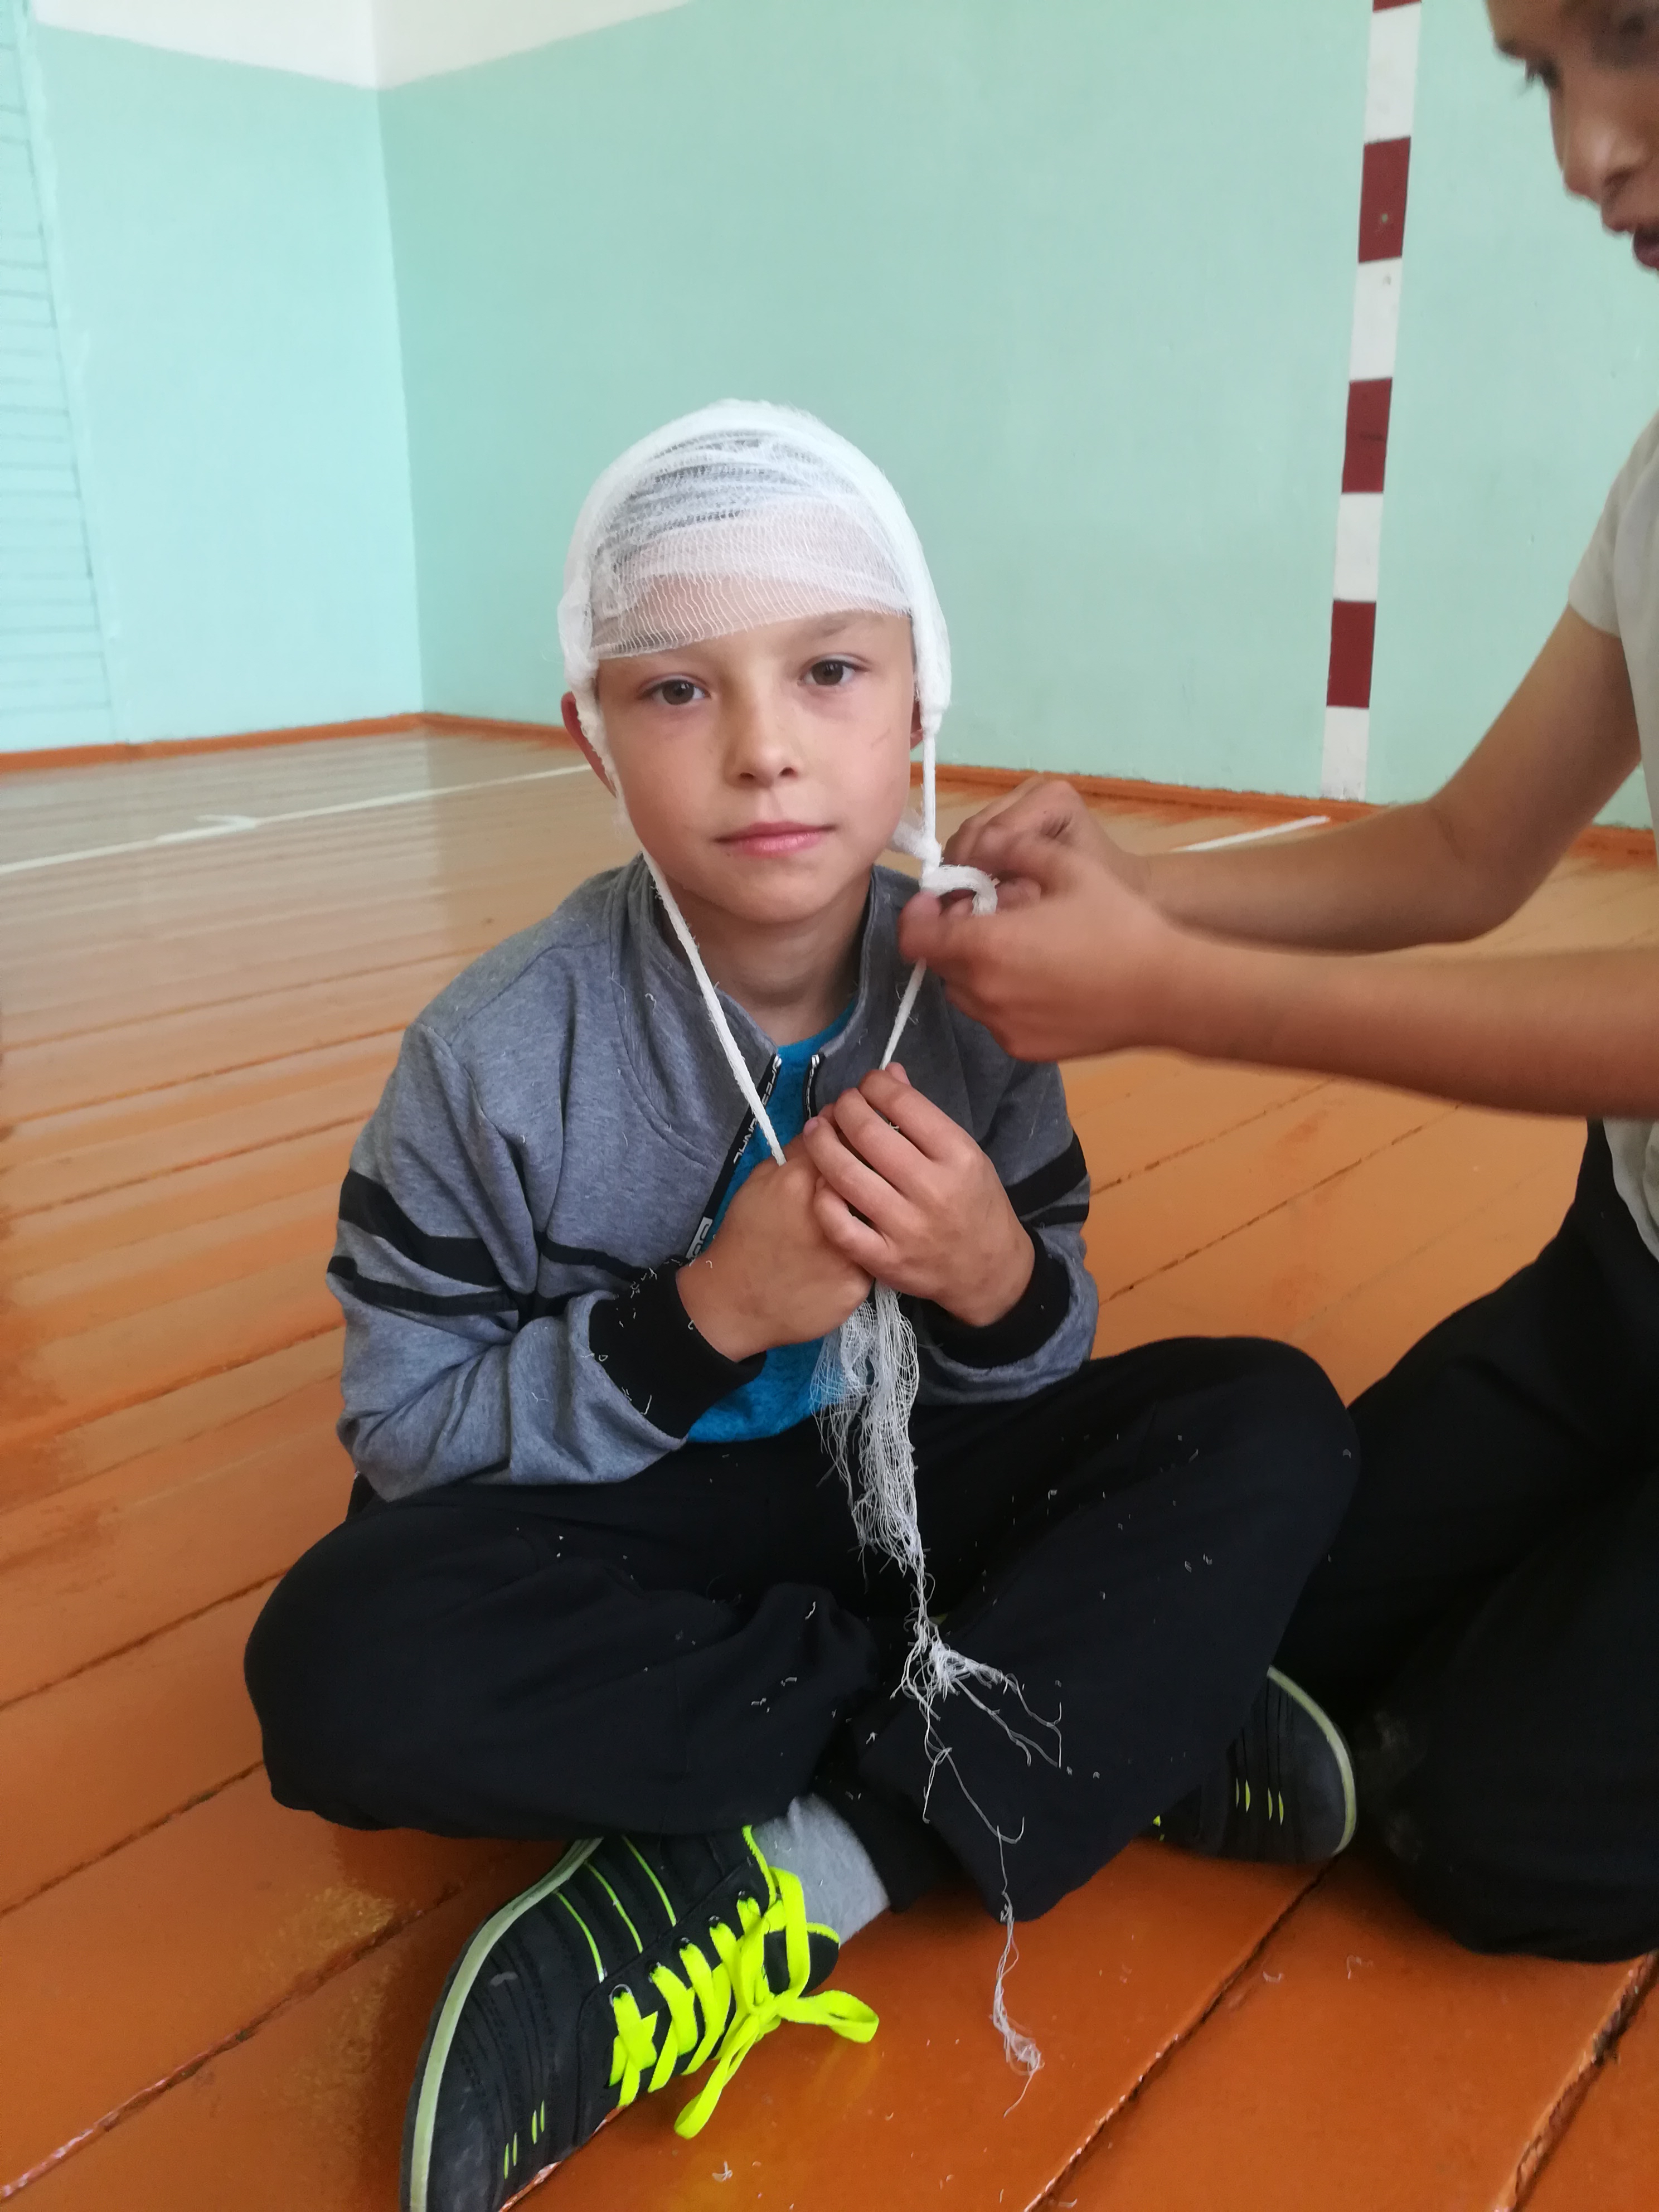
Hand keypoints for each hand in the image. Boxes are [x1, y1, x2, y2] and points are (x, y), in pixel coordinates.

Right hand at [676, 1140, 871, 1360]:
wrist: (738, 1303)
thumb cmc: (745, 1238)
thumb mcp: (758, 1184)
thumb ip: (793, 1155)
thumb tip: (824, 1131)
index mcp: (801, 1180)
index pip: (845, 1138)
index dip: (851, 1135)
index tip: (850, 1137)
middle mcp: (831, 1210)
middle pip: (871, 1172)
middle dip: (870, 1167)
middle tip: (863, 1173)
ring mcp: (849, 1248)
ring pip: (882, 1215)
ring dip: (877, 1209)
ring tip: (863, 1212)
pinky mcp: (859, 1282)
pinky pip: (877, 1254)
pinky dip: (872, 1248)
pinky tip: (860, 1249)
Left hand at [800, 1065, 1034, 1326]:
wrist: (989, 1271)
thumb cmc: (976, 1204)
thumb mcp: (966, 1154)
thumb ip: (924, 1116)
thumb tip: (889, 1074)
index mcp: (958, 1156)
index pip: (905, 1105)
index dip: (876, 1085)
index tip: (867, 1085)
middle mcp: (932, 1190)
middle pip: (869, 1134)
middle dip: (845, 1108)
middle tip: (840, 1106)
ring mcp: (906, 1228)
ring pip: (846, 1175)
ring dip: (822, 1143)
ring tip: (817, 1130)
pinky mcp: (886, 1259)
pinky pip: (840, 1225)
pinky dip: (823, 1198)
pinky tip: (821, 1180)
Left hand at [898, 808, 1188, 1061]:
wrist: (1166, 992)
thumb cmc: (1121, 925)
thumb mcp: (1068, 867)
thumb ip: (1013, 850)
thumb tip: (981, 846)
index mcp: (986, 946)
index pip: (915, 937)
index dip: (918, 916)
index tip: (938, 901)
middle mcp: (985, 992)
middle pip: (939, 964)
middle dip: (952, 938)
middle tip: (990, 917)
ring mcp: (1003, 1027)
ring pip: (964, 994)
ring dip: (975, 969)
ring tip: (1019, 949)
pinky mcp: (1023, 1048)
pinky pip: (993, 1019)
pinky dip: (1001, 998)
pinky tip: (1042, 980)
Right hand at [942, 777, 1149, 905]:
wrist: (1123, 884)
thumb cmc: (1101, 893)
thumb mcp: (1058, 897)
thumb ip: (1013, 896)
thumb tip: (964, 906)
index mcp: (1052, 800)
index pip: (994, 833)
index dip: (973, 870)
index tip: (965, 906)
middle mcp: (1033, 789)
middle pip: (976, 829)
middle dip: (964, 869)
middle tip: (962, 907)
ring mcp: (1019, 797)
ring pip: (968, 833)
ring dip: (964, 867)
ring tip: (970, 899)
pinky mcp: (1008, 810)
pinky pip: (973, 838)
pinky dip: (970, 863)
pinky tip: (977, 886)